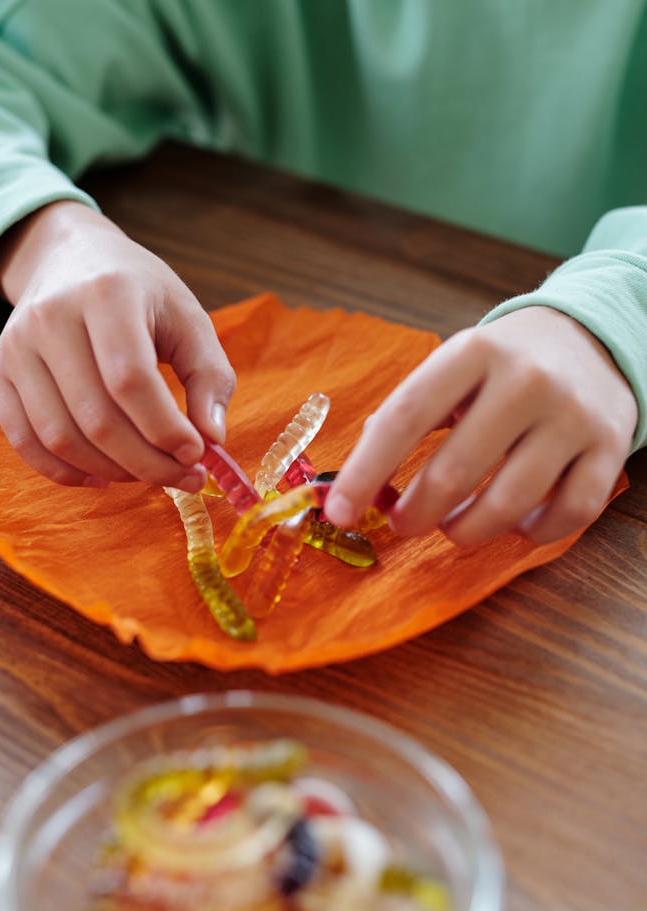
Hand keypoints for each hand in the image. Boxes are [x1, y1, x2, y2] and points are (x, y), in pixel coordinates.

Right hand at [0, 201, 235, 487]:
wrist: (69, 257)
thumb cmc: (140, 293)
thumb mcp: (189, 318)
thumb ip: (210, 376)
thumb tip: (212, 438)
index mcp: (107, 293)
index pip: (130, 378)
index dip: (165, 429)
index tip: (197, 454)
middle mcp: (52, 316)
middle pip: (96, 417)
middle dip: (147, 462)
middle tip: (184, 477)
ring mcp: (18, 344)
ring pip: (60, 436)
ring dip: (112, 471)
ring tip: (149, 473)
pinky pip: (25, 440)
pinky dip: (65, 472)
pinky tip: (103, 477)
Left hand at [324, 306, 637, 544]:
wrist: (592, 338)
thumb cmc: (502, 367)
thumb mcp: (452, 367)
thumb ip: (407, 415)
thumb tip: (359, 481)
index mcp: (472, 352)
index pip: (406, 417)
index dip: (366, 472)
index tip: (339, 512)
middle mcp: (526, 380)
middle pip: (455, 472)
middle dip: (416, 514)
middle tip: (403, 523)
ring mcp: (573, 415)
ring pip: (509, 504)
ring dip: (468, 530)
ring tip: (454, 527)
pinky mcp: (610, 447)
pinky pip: (567, 515)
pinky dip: (533, 534)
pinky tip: (516, 524)